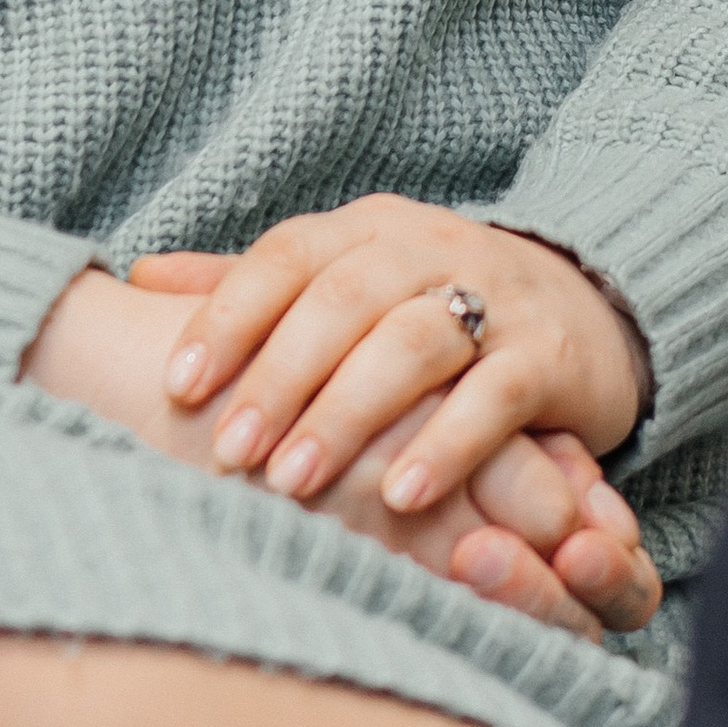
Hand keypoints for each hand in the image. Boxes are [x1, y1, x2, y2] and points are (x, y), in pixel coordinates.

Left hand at [129, 194, 644, 524]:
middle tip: (227, 454)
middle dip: (278, 379)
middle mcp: (426, 247)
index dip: (227, 316)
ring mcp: (493, 295)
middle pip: (340, 302)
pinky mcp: (548, 354)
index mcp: (366, 229)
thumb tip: (140, 276)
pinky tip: (402, 497)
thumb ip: (254, 285)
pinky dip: (447, 445)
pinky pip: (494, 395)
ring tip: (293, 483)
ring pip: (410, 343)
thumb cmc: (436, 307)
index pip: (284, 258)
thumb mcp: (349, 284)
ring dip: (347, 415)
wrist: (587, 306)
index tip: (175, 385)